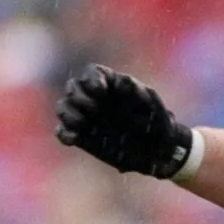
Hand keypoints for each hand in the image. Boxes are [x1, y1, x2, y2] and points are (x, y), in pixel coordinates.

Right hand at [55, 64, 192, 178]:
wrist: (159, 151)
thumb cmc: (158, 122)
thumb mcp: (152, 104)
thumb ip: (136, 91)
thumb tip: (120, 81)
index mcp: (112, 85)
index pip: (93, 72)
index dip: (92, 78)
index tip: (99, 90)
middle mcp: (95, 98)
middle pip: (74, 87)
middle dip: (79, 96)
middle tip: (94, 109)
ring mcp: (87, 116)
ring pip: (65, 107)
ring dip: (69, 114)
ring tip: (83, 125)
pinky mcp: (82, 136)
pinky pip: (64, 131)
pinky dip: (64, 134)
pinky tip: (73, 139)